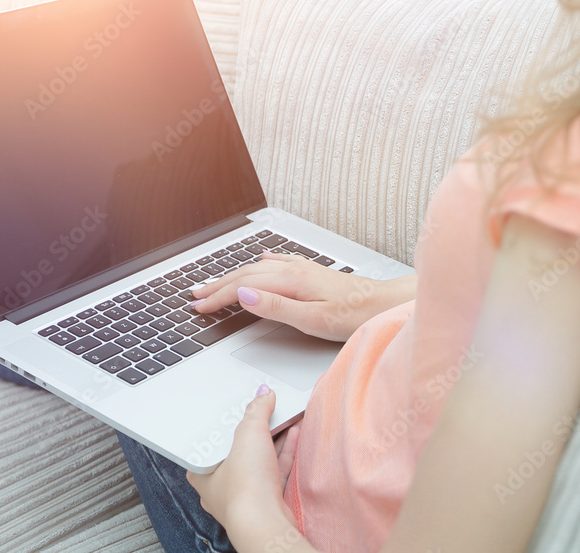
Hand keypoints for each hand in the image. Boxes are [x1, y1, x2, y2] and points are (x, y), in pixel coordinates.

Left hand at [187, 387, 307, 551]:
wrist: (266, 523)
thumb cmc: (244, 489)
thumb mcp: (247, 435)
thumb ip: (256, 411)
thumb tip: (262, 395)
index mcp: (203, 472)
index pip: (214, 439)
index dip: (228, 421)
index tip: (242, 408)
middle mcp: (222, 486)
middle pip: (239, 448)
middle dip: (256, 428)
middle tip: (267, 409)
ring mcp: (245, 494)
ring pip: (259, 459)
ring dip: (274, 437)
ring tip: (285, 416)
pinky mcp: (266, 500)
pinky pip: (275, 470)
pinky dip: (284, 451)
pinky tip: (294, 434)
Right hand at [192, 252, 415, 340]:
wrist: (384, 304)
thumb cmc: (354, 316)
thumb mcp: (311, 319)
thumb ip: (274, 307)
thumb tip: (242, 295)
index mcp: (289, 281)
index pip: (242, 288)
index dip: (218, 297)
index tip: (199, 307)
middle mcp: (293, 270)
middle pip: (246, 276)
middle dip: (218, 285)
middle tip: (195, 296)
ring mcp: (303, 269)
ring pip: (258, 270)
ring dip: (234, 276)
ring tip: (215, 283)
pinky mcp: (312, 273)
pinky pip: (278, 264)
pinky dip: (261, 265)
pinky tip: (261, 261)